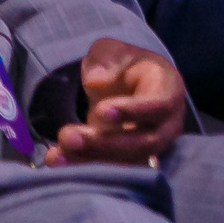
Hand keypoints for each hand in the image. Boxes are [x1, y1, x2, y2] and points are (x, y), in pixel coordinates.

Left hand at [49, 38, 185, 165]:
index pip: (159, 106)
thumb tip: (96, 82)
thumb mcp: (113, 51)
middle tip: (69, 135)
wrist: (125, 84)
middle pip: (144, 142)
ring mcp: (150, 148)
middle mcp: (166, 124)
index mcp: (168, 90)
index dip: (132, 112)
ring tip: (55, 155)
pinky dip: (82, 168)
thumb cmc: (124, 65)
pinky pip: (111, 172)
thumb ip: (106, 60)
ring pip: (126, 163)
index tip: (100, 111)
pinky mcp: (129, 162)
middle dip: (104, 143)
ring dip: (89, 161)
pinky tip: (56, 160)